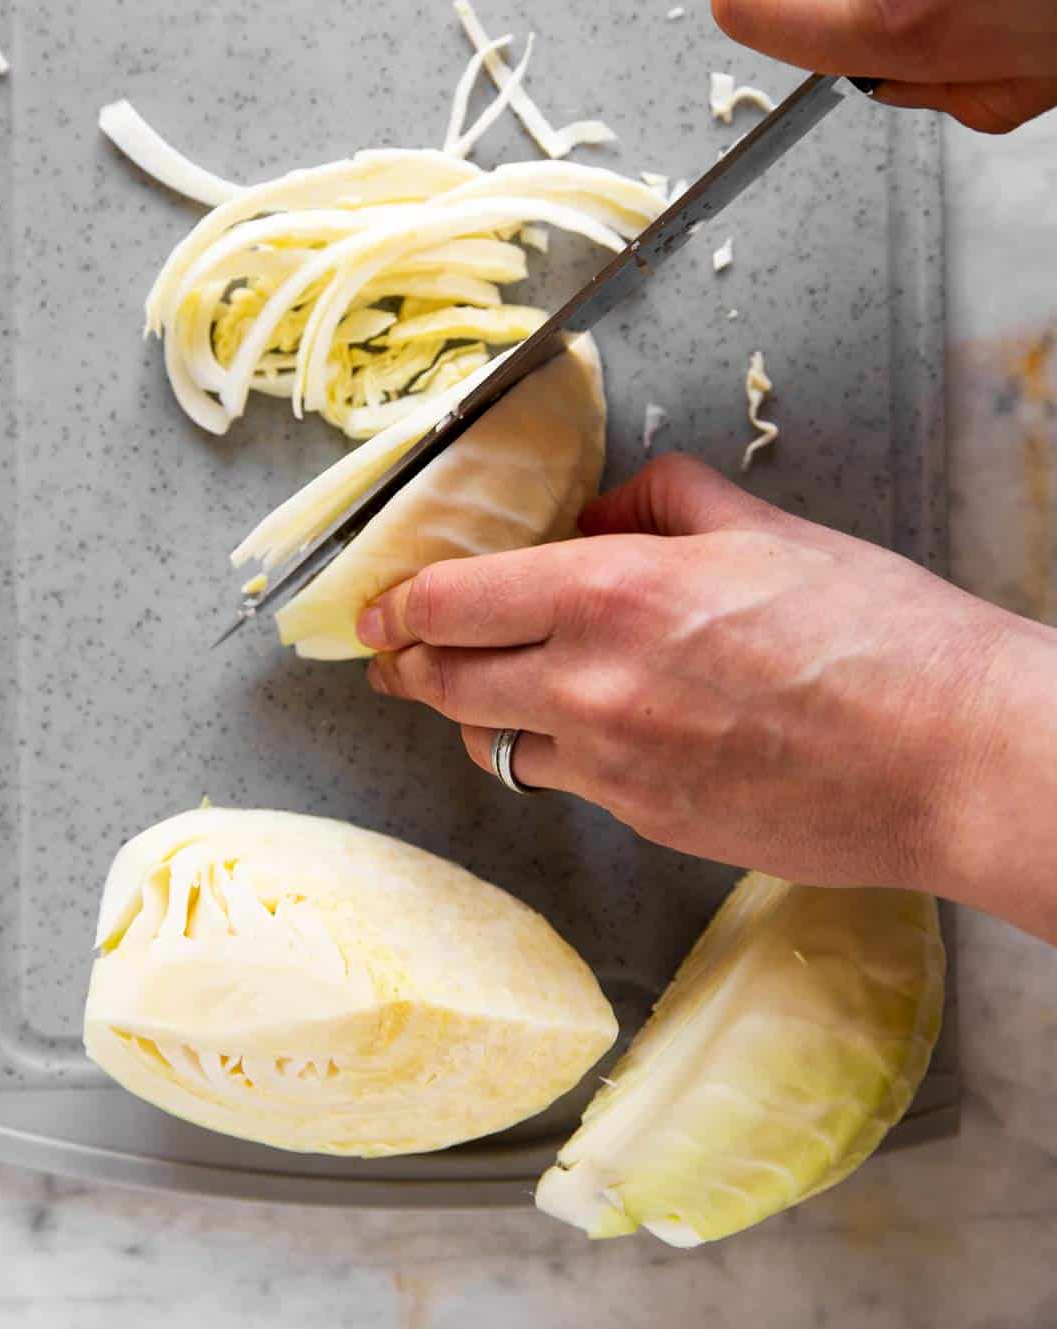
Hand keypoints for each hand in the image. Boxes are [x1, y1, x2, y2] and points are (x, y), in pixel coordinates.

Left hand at [358, 454, 1056, 942]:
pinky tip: (589, 733)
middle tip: (397, 653)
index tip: (378, 607)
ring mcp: (615, 769)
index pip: (450, 603)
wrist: (950, 757)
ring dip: (475, 714)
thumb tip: (597, 515)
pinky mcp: (648, 824)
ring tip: (486, 692)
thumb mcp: (763, 527)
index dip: (397, 605)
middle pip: (443, 682)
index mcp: (612, 592)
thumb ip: (659, 504)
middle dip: (407, 664)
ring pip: (492, 745)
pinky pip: (567, 786)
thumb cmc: (877, 634)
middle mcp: (591, 685)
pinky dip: (556, 756)